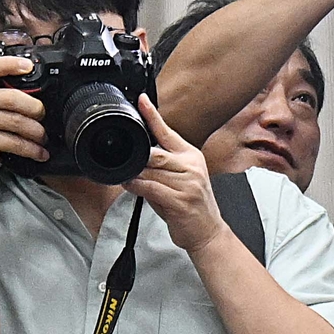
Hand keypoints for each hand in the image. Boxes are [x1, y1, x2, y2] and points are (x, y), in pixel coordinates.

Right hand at [0, 51, 45, 182]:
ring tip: (42, 138)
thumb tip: (38, 94)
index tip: (29, 66)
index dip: (10, 64)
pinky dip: (32, 150)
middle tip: (43, 116)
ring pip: (17, 121)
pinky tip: (39, 153)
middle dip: (36, 109)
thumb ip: (2, 96)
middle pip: (12, 98)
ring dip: (37, 133)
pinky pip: (15, 142)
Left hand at [129, 98, 224, 247]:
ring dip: (133, 174)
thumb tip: (135, 155)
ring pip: (150, 171)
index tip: (141, 100)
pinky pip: (150, 187)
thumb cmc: (189, 206)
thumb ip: (160, 165)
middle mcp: (192, 167)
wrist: (207, 233)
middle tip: (125, 163)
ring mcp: (188, 184)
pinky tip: (131, 186)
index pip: (168, 132)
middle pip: (154, 153)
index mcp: (191, 157)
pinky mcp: (181, 200)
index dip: (152, 115)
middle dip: (136, 160)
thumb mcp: (179, 179)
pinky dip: (136, 186)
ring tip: (128, 178)